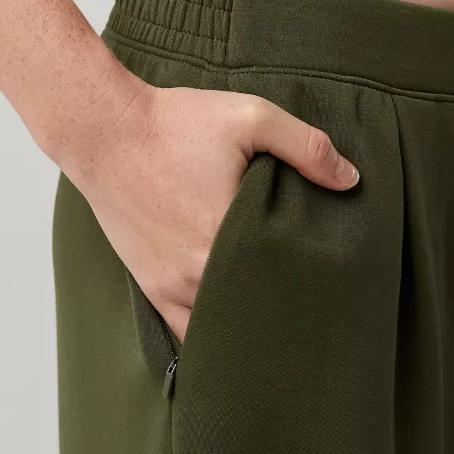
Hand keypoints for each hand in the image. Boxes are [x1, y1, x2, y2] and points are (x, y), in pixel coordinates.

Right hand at [75, 81, 359, 343]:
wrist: (104, 131)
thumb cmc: (174, 124)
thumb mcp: (249, 118)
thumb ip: (306, 147)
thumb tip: (350, 180)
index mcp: (227, 238)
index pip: (283, 285)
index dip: (308, 292)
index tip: (326, 295)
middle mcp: (199, 273)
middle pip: (253, 315)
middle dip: (280, 317)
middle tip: (306, 316)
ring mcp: (171, 286)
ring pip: (218, 331)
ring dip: (244, 329)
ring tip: (270, 325)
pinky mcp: (151, 286)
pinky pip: (182, 330)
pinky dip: (208, 335)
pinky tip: (227, 334)